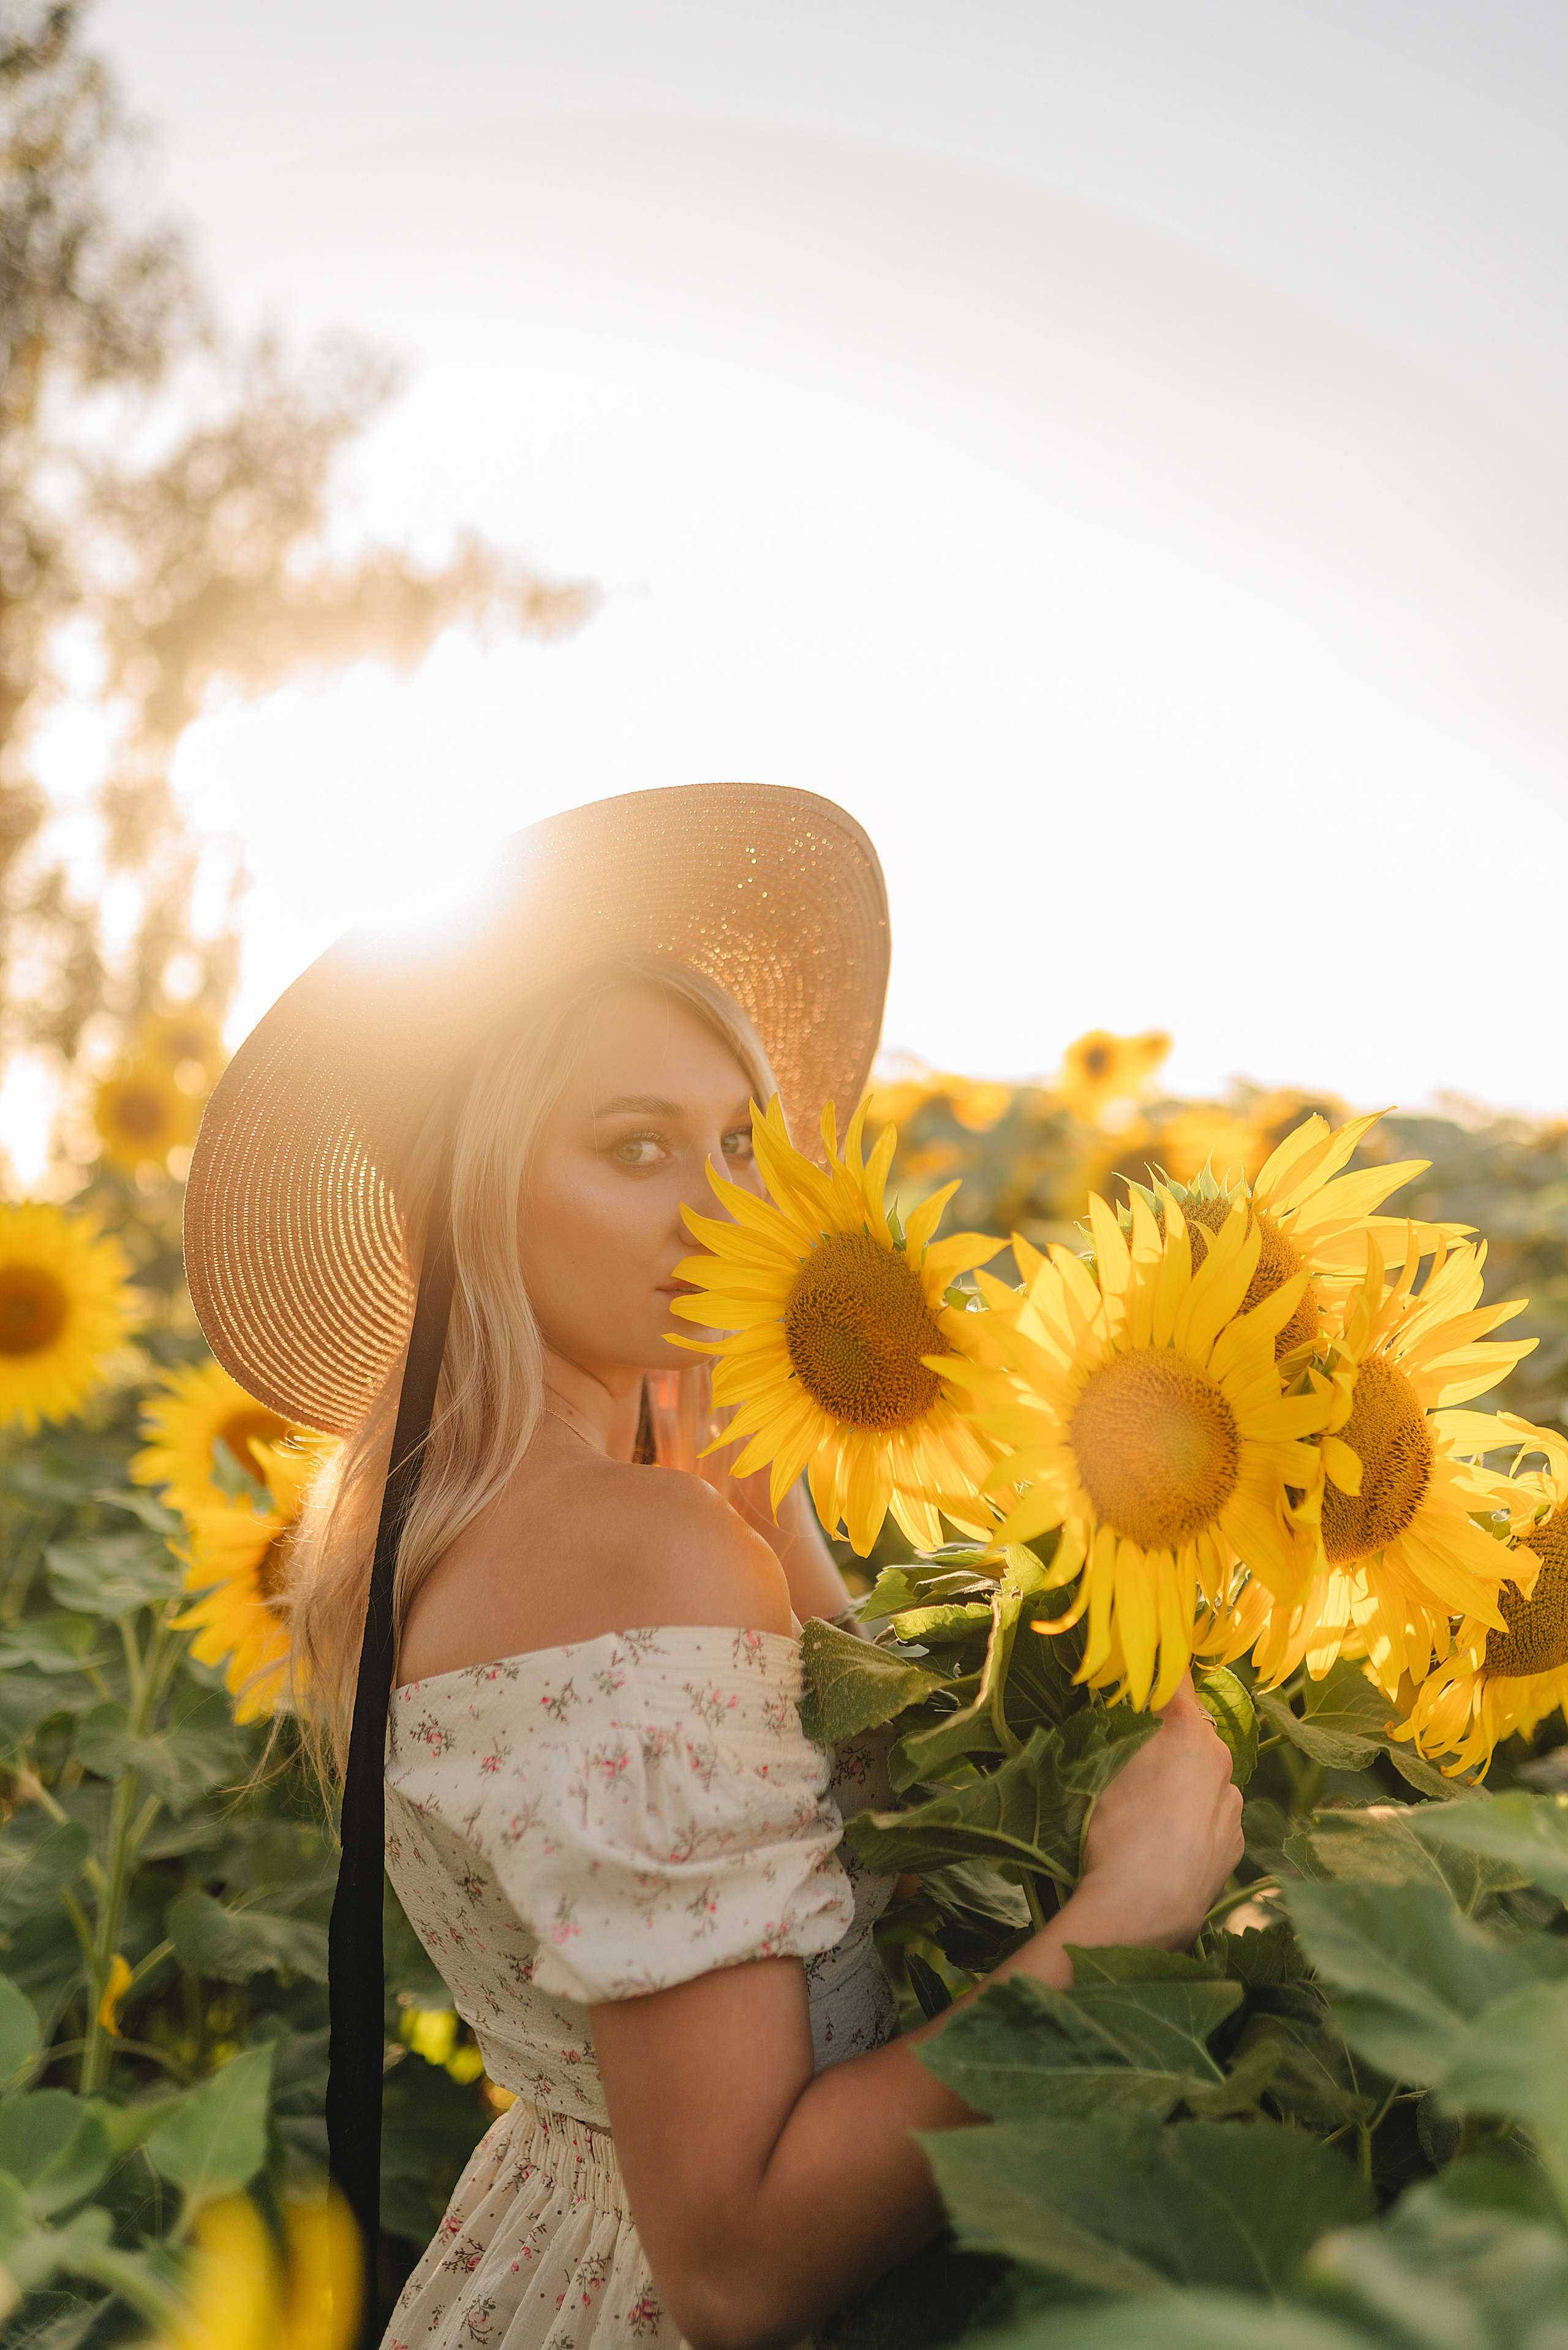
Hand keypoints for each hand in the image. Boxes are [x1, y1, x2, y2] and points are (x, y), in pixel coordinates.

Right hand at [1076, 1674, 1243, 1949]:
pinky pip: (1214, 1815)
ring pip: (1205, 1776)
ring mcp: (1233, 1804)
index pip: (1175, 1678)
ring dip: (1183, 1781)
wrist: (1137, 1913)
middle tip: (1130, 1756)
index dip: (1154, 1674)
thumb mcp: (1096, 1770)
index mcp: (1186, 1731)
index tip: (1139, 1674)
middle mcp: (1220, 1760)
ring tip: (1147, 1812)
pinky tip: (1166, 1842)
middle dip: (1165, 1737)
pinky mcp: (1235, 1843)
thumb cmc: (1108, 1835)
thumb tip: (1121, 1714)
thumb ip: (1115, 1733)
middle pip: (1191, 1731)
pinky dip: (1194, 1819)